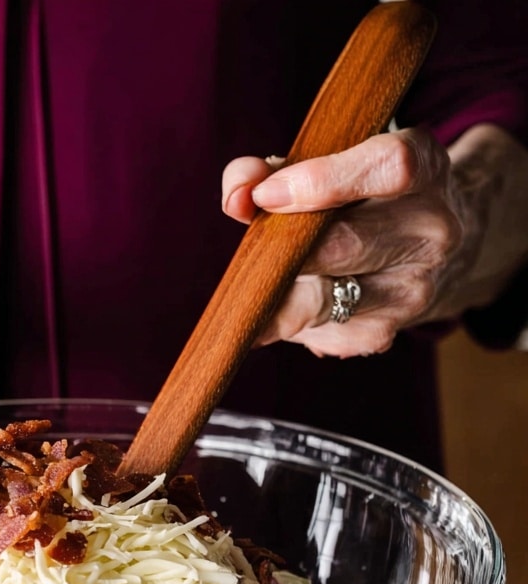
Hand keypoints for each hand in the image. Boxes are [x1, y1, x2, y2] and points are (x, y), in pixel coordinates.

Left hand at [221, 127, 470, 357]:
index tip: (266, 195)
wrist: (426, 255)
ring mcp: (412, 289)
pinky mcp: (383, 333)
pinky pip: (314, 331)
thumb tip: (237, 197)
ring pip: (322, 298)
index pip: (390, 167)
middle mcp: (431, 231)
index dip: (322, 180)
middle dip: (283, 249)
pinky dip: (285, 320)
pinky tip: (285, 304)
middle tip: (246, 250)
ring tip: (252, 284)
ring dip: (276, 292)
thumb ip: (271, 171)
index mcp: (426, 170)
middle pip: (345, 244)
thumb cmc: (358, 200)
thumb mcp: (328, 166)